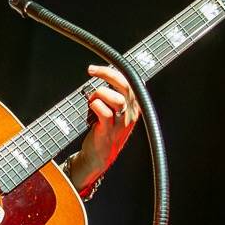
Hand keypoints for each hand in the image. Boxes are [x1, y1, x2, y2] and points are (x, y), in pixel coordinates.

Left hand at [73, 64, 140, 186]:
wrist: (99, 156)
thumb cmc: (105, 130)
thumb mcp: (116, 112)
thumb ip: (114, 95)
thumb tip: (104, 75)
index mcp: (134, 107)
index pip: (129, 82)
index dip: (113, 72)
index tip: (97, 69)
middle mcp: (130, 114)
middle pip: (125, 85)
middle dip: (107, 74)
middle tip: (92, 71)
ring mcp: (121, 123)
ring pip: (115, 98)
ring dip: (99, 94)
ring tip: (92, 101)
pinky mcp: (108, 131)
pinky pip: (104, 112)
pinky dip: (95, 106)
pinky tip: (91, 109)